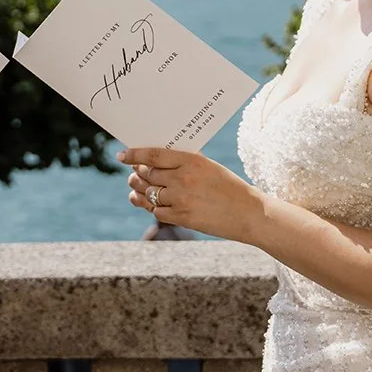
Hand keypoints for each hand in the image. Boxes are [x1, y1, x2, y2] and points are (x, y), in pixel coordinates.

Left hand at [120, 147, 264, 242]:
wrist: (248, 213)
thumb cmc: (229, 187)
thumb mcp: (208, 167)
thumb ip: (184, 163)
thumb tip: (156, 161)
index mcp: (191, 160)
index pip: (154, 155)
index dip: (135, 154)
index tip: (122, 155)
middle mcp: (183, 179)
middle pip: (148, 174)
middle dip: (137, 174)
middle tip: (132, 173)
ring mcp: (181, 199)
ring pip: (149, 193)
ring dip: (140, 190)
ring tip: (136, 188)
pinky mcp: (182, 217)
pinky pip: (157, 211)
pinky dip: (152, 207)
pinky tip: (149, 203)